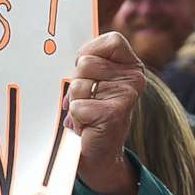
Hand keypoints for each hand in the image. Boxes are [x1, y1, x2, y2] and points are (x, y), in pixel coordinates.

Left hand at [65, 32, 144, 194]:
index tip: (87, 71)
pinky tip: (87, 126)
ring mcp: (126, 95)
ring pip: (78, 85)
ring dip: (75, 101)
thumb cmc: (93, 113)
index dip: (91, 52)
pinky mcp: (113, 114)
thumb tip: (60, 46)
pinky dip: (75, 118)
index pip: (112, 40)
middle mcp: (134, 79)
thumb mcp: (93, 81)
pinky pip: (76, 105)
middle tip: (87, 100)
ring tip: (87, 114)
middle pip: (86, 62)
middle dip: (77, 82)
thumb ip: (88, 63)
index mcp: (132, 66)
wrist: (100, 154)